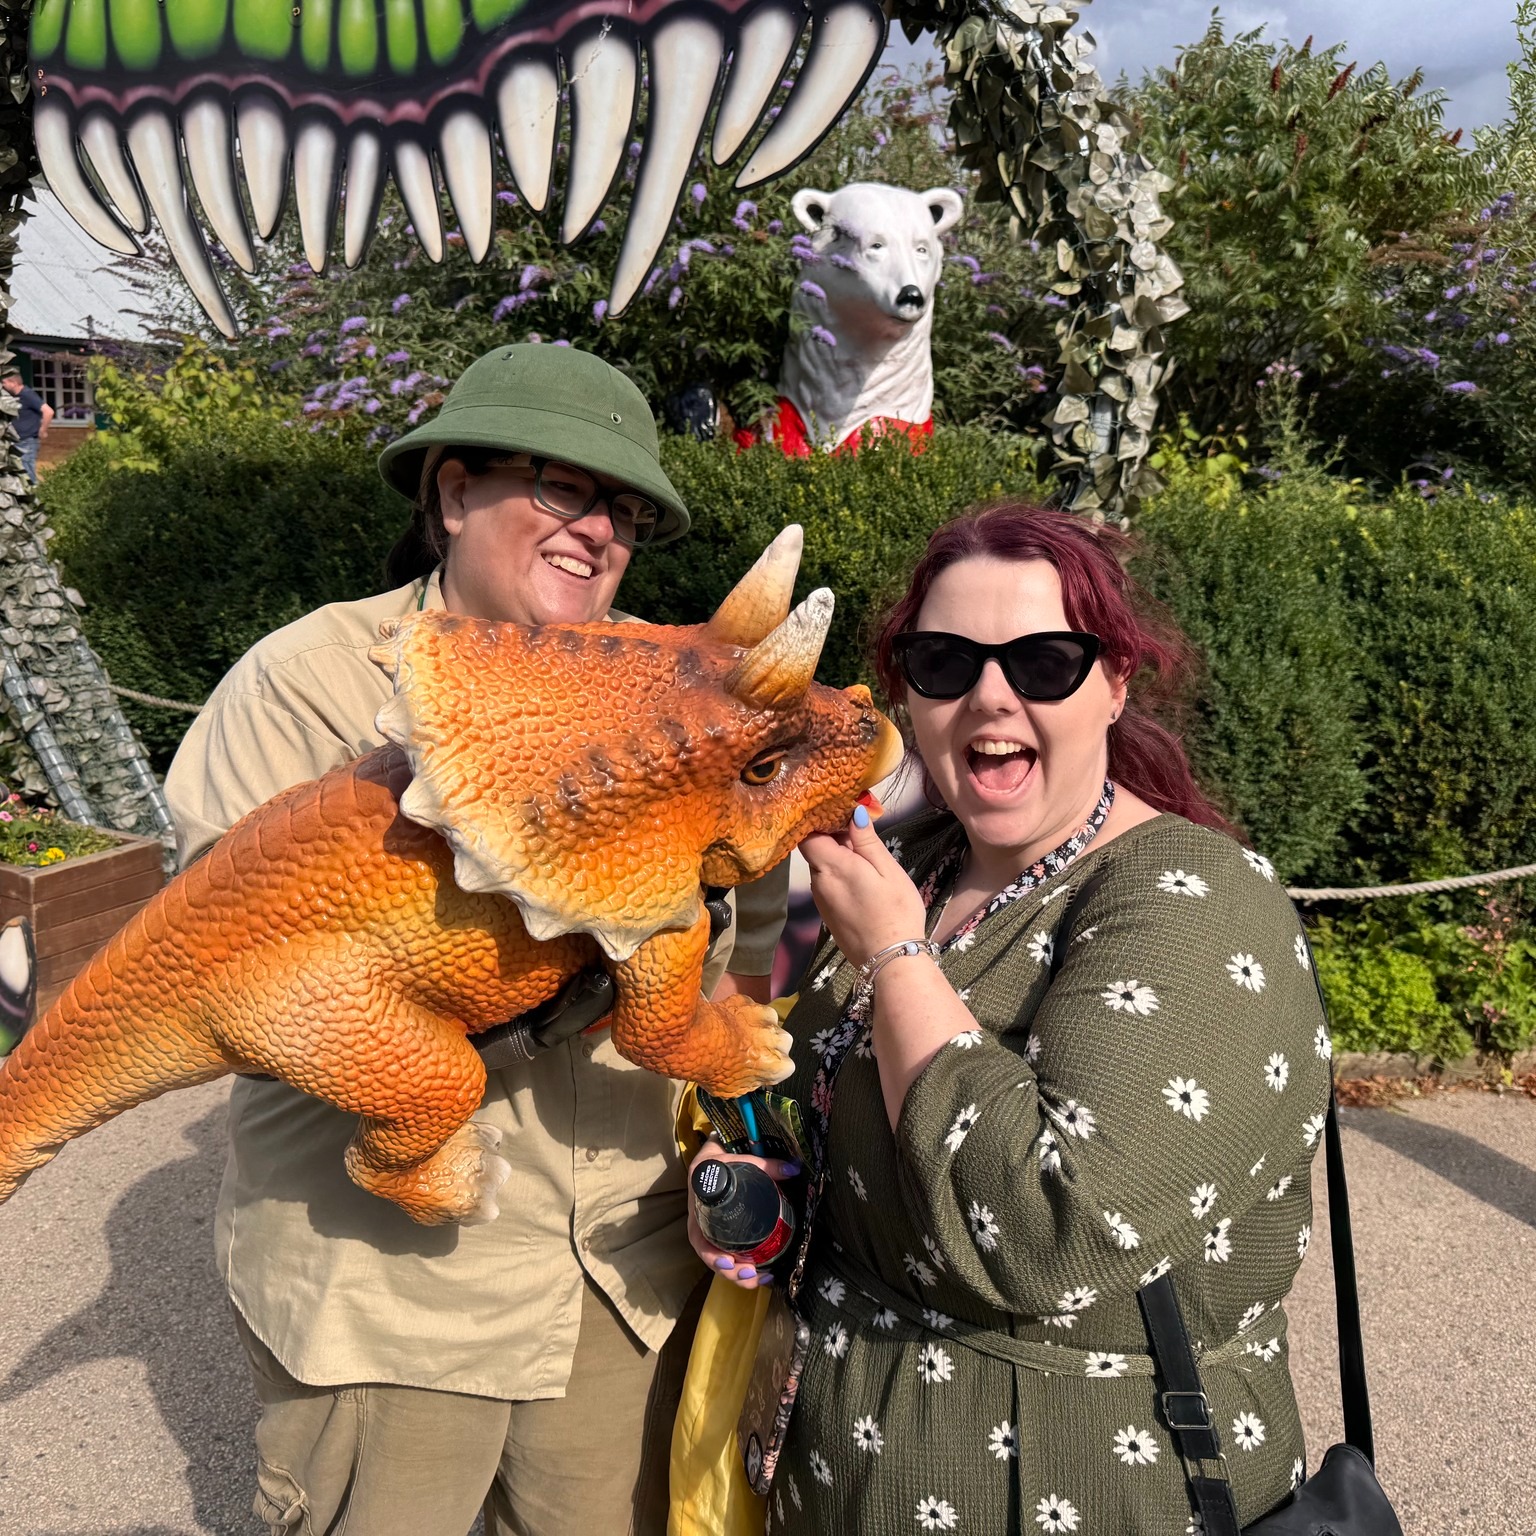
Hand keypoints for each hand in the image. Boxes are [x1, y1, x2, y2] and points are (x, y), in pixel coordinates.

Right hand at [685, 1139, 798, 1290]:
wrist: (715, 1154)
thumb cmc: (724, 1158)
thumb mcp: (741, 1158)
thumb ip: (766, 1165)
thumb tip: (793, 1169)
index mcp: (698, 1204)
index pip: (698, 1234)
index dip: (711, 1253)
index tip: (729, 1262)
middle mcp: (700, 1221)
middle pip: (708, 1255)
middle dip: (728, 1270)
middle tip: (750, 1273)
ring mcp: (709, 1229)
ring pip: (718, 1259)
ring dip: (737, 1274)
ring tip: (759, 1279)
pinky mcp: (721, 1233)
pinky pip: (727, 1254)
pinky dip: (741, 1267)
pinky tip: (761, 1274)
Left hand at [800, 807, 926, 966]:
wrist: (890, 960)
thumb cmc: (895, 911)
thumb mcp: (887, 870)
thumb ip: (866, 841)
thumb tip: (853, 811)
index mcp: (831, 866)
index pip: (808, 834)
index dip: (819, 820)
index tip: (839, 810)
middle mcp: (818, 882)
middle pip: (814, 849)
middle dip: (832, 836)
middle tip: (859, 829)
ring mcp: (821, 900)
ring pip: (821, 866)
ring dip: (837, 856)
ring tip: (864, 853)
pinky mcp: (828, 913)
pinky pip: (827, 883)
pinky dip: (838, 873)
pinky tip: (860, 877)